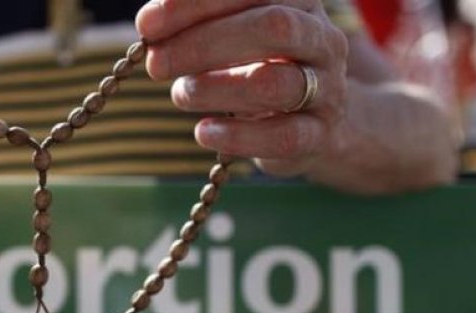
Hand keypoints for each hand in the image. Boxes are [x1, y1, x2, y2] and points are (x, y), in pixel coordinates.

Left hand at [137, 0, 349, 177]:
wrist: (316, 119)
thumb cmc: (262, 65)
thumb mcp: (238, 32)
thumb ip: (200, 21)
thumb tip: (150, 21)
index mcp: (302, 2)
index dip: (198, 3)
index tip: (147, 23)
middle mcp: (323, 41)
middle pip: (274, 27)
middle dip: (205, 42)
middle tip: (156, 62)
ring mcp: (327, 89)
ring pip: (275, 84)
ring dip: (217, 88)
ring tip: (180, 94)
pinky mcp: (319, 136)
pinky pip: (284, 136)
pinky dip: (238, 136)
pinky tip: (203, 132)